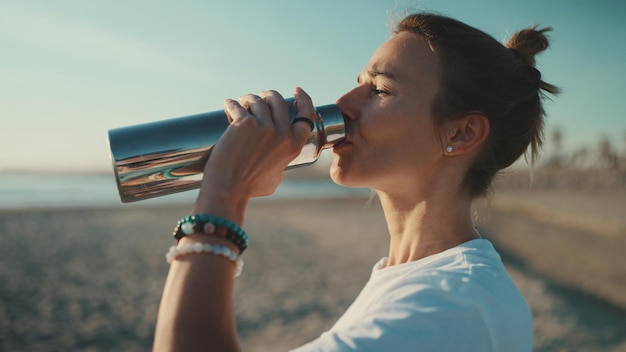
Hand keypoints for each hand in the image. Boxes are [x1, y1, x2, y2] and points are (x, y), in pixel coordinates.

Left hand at [193, 87, 315, 219]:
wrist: (228, 189)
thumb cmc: (249, 188)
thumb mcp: (276, 177)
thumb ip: (280, 163)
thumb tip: (278, 159)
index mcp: (293, 146)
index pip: (306, 116)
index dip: (304, 101)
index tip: (297, 91)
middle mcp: (281, 134)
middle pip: (279, 102)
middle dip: (269, 95)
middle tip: (261, 96)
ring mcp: (263, 127)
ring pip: (258, 101)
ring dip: (248, 98)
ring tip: (241, 102)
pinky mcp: (243, 124)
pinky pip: (238, 106)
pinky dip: (231, 104)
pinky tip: (228, 104)